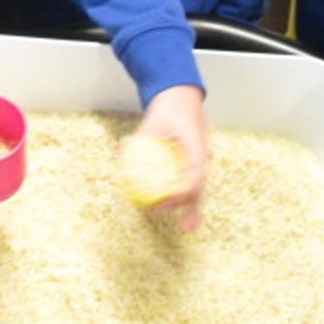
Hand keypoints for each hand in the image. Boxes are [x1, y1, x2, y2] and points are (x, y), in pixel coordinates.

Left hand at [134, 84, 207, 231]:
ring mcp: (199, 159)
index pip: (195, 174)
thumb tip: (122, 148)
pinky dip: (183, 195)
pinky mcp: (193, 161)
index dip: (183, 192)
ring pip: (196, 186)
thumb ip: (140, 136)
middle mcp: (201, 156)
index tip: (169, 201)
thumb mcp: (153, 119)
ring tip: (189, 228)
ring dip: (192, 207)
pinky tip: (185, 215)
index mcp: (196, 146)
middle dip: (192, 208)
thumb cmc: (168, 107)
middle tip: (185, 227)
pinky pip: (188, 180)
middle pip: (199, 185)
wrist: (180, 95)